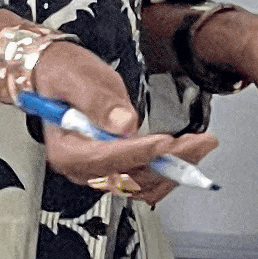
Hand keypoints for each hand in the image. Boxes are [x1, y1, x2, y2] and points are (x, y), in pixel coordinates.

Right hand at [0, 15, 217, 208]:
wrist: (57, 74)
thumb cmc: (63, 74)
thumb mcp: (77, 78)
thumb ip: (98, 101)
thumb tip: (123, 123)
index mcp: (67, 151)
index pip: (106, 159)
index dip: (139, 152)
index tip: (166, 142)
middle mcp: (84, 168)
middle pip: (131, 177)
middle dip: (170, 162)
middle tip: (200, 141)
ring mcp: (101, 170)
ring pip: (144, 184)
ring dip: (176, 168)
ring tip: (201, 144)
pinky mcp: (117, 167)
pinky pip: (146, 179)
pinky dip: (169, 169)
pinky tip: (187, 152)